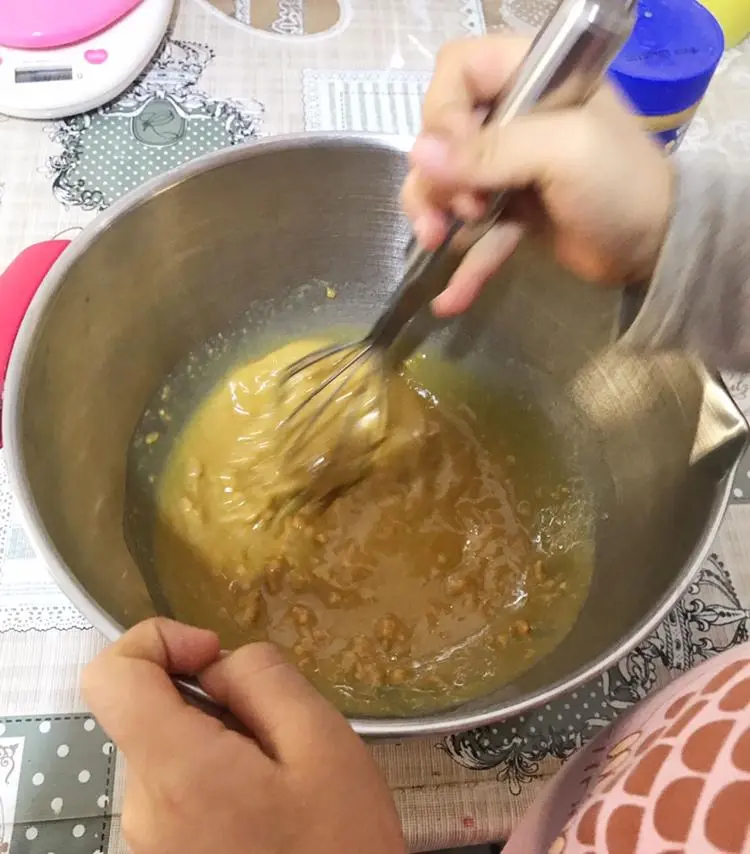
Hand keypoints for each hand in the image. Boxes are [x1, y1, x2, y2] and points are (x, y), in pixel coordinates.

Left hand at [83, 619, 404, 853]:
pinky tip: (270, 805)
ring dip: (222, 741)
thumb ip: (265, 680)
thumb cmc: (338, 845)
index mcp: (175, 772)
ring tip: (283, 776)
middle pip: (150, 713)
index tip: (214, 655)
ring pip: (171, 750)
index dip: (156, 640)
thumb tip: (219, 663)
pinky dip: (219, 774)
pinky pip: (179, 789)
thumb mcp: (322, 744)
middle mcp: (143, 809)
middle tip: (280, 732)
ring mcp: (150, 840)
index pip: (111, 676)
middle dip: (213, 702)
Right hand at [402, 35, 674, 316]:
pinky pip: (474, 235)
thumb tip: (418, 156)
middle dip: (438, 176)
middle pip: (442, 134)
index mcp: (532, 79)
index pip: (459, 73)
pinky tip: (449, 300)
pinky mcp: (513, 213)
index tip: (456, 159)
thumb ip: (491, 151)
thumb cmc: (621, 186)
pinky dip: (463, 267)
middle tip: (460, 211)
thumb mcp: (563, 153)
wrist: (658, 248)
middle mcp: (515, 117)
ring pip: (448, 186)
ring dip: (435, 216)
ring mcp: (512, 168)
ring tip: (436, 243)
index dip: (444, 113)